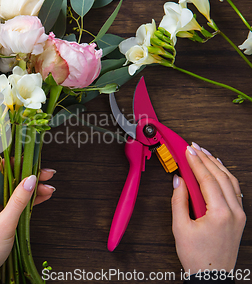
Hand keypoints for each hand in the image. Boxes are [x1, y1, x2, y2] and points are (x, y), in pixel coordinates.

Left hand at [0, 161, 55, 269]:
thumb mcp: (5, 222)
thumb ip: (19, 200)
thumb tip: (30, 179)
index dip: (13, 163)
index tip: (30, 161)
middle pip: (7, 178)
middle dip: (27, 176)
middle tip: (45, 174)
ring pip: (12, 190)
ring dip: (30, 189)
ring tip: (48, 187)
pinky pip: (13, 202)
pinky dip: (27, 200)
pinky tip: (42, 196)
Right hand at [172, 143, 245, 273]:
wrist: (212, 276)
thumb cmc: (196, 256)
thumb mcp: (180, 227)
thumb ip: (178, 201)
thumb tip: (178, 181)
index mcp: (219, 214)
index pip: (208, 180)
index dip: (196, 163)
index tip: (187, 151)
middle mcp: (234, 212)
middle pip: (221, 177)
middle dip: (206, 159)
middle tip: (193, 148)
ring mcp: (239, 215)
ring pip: (231, 181)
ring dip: (217, 165)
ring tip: (204, 153)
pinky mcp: (239, 218)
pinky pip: (234, 191)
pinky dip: (225, 177)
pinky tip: (217, 170)